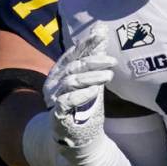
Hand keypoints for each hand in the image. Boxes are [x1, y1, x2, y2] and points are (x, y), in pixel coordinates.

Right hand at [44, 27, 115, 163]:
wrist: (75, 136)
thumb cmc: (84, 104)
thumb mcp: (92, 80)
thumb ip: (94, 58)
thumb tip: (101, 29)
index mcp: (61, 72)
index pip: (73, 53)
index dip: (86, 43)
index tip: (101, 34)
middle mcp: (54, 83)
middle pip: (73, 66)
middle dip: (94, 61)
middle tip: (113, 61)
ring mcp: (54, 98)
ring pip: (71, 81)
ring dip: (92, 77)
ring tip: (109, 76)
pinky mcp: (57, 114)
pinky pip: (66, 101)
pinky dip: (81, 95)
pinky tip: (94, 91)